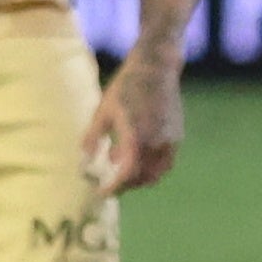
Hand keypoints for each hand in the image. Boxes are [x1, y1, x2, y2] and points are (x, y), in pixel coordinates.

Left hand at [81, 59, 182, 191]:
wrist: (156, 68)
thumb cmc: (125, 87)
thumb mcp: (103, 110)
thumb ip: (93, 136)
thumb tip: (84, 159)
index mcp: (136, 136)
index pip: (127, 174)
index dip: (114, 188)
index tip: (102, 193)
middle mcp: (156, 142)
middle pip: (142, 178)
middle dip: (125, 185)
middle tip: (110, 185)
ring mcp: (170, 140)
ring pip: (156, 173)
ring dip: (139, 178)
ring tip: (121, 170)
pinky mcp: (177, 136)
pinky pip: (165, 162)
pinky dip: (151, 168)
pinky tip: (136, 157)